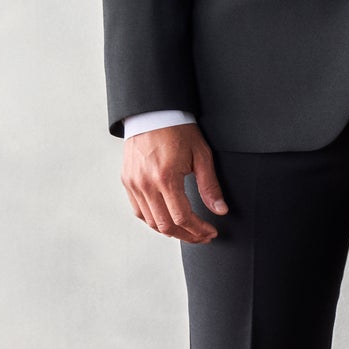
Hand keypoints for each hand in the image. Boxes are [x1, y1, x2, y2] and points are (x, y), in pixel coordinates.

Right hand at [122, 121, 227, 241]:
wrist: (153, 112)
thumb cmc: (178, 130)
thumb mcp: (201, 155)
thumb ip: (210, 186)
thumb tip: (220, 210)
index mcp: (166, 177)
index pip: (183, 218)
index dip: (199, 230)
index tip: (211, 232)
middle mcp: (146, 184)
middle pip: (165, 226)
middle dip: (187, 235)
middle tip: (202, 236)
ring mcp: (134, 183)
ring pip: (151, 222)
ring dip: (171, 231)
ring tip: (188, 230)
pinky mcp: (127, 181)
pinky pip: (139, 211)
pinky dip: (154, 220)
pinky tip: (168, 220)